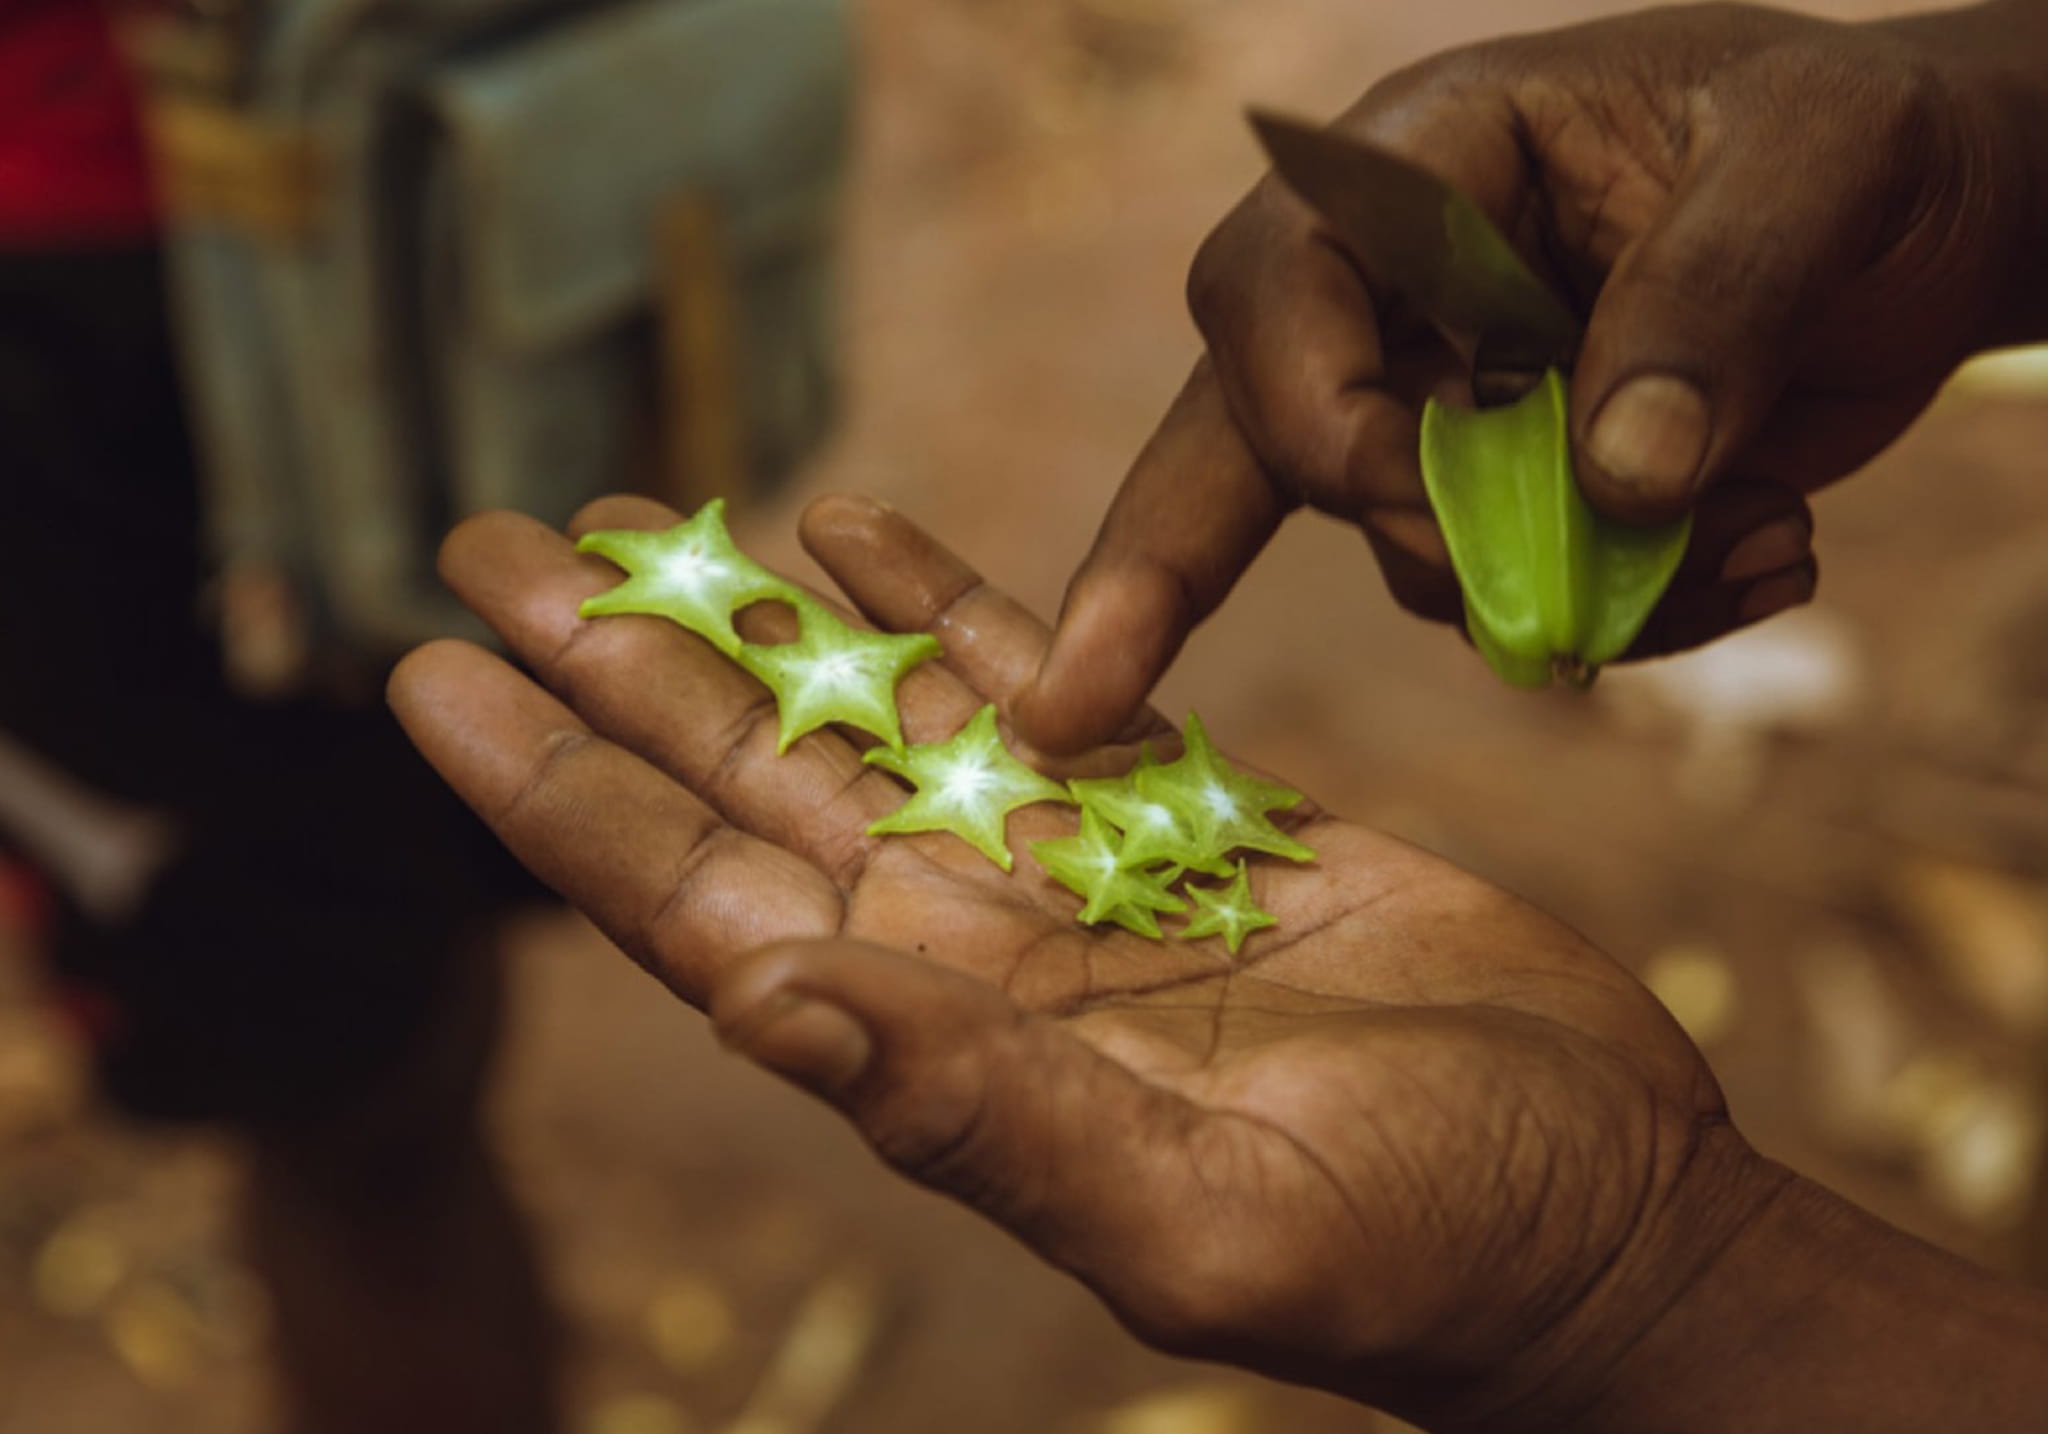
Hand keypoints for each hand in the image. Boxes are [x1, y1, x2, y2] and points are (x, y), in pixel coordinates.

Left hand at [388, 493, 1776, 1430]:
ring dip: (747, 612)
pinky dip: (944, 595)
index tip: (433, 680)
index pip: (699, 911)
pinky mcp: (1196, 809)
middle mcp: (981, 951)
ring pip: (873, 710)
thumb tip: (771, 1001)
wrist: (1597, 1213)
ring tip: (630, 512)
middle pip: (750, 784)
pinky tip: (850, 522)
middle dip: (614, 669)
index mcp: (946, 1054)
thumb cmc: (1425, 1262)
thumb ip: (986, 1117)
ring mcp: (1080, 870)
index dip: (559, 800)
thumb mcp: (1198, 1217)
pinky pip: (1039, 681)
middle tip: (486, 544)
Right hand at [1015, 2, 2047, 753]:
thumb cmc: (1872, 145)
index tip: (1399, 496)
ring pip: (1401, 551)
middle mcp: (1398, 290)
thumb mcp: (1821, 174)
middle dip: (1170, 570)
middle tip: (1109, 695)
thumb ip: (1714, 302)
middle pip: (1235, 437)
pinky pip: (1502, 598)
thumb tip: (1616, 481)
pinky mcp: (1509, 492)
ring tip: (1754, 542)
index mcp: (1428, 161)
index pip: (1275, 292)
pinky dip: (1618, 622)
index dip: (1308, 413)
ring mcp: (1446, 400)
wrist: (1943, 216)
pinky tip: (1756, 561)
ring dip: (1555, 596)